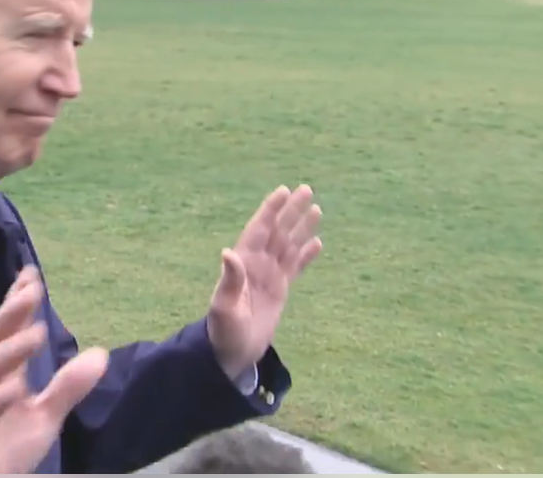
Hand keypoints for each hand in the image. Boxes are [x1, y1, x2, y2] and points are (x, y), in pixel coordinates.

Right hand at [0, 266, 108, 473]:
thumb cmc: (6, 446)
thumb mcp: (46, 416)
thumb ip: (68, 387)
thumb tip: (100, 354)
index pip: (5, 330)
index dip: (16, 302)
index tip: (31, 274)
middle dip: (10, 313)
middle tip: (32, 289)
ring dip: (8, 350)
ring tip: (36, 333)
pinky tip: (14, 388)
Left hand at [207, 185, 322, 377]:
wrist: (232, 352)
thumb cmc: (224, 331)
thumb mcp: (225, 307)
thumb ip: (230, 280)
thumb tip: (228, 252)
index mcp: (244, 263)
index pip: (259, 229)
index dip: (270, 210)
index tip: (283, 191)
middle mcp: (257, 264)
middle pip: (278, 231)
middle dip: (291, 211)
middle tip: (307, 189)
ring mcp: (269, 276)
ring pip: (289, 245)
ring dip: (301, 228)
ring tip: (317, 209)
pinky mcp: (280, 290)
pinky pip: (296, 267)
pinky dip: (306, 255)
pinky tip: (318, 243)